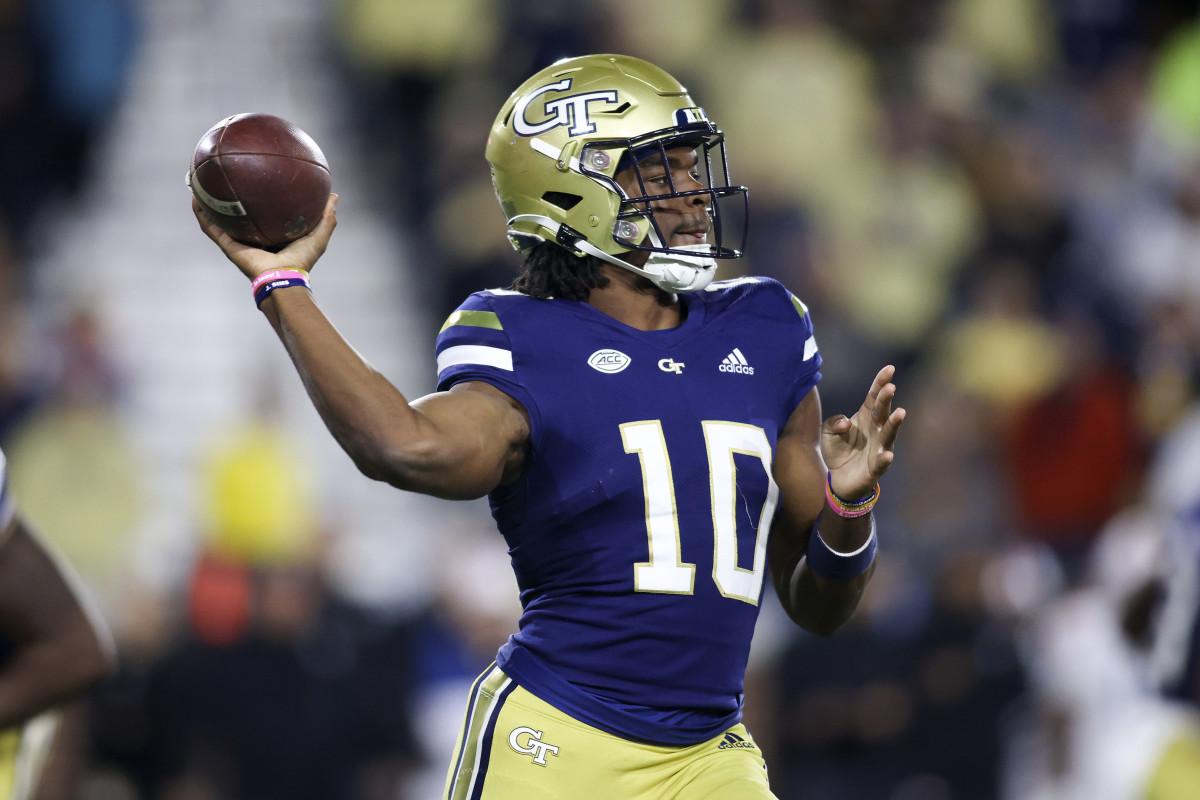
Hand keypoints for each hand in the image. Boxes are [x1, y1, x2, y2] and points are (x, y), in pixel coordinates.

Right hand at [192, 193, 337, 280]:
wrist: (283, 277)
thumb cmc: (302, 260)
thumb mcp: (318, 234)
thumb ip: (327, 216)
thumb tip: (334, 195)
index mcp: (269, 235)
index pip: (261, 214)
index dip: (256, 198)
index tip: (252, 179)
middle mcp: (251, 237)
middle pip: (236, 214)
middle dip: (227, 197)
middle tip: (222, 176)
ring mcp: (236, 242)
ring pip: (217, 218)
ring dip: (206, 202)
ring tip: (198, 182)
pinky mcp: (227, 246)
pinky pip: (210, 227)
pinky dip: (201, 213)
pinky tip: (195, 197)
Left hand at [822, 365, 905, 499]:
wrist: (839, 478)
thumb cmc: (839, 450)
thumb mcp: (828, 432)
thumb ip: (833, 423)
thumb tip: (846, 423)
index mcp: (866, 417)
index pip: (874, 397)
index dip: (881, 383)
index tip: (889, 369)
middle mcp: (876, 430)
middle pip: (882, 412)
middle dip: (887, 400)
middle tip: (890, 388)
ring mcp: (879, 448)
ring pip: (888, 434)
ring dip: (894, 424)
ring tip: (900, 413)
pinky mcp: (876, 467)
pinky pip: (882, 462)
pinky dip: (885, 458)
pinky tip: (888, 454)